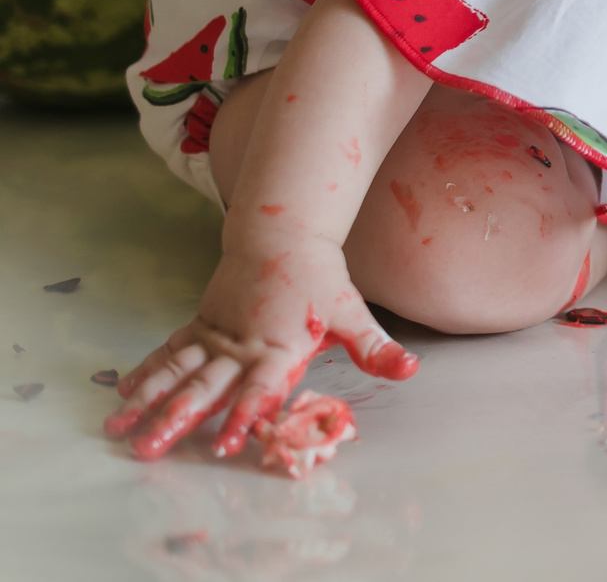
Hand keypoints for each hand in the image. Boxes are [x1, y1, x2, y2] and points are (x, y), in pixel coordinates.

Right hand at [106, 236, 416, 460]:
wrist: (283, 233)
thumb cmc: (320, 279)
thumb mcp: (351, 312)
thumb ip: (375, 347)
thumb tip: (411, 369)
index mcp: (277, 349)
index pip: (259, 390)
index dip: (243, 418)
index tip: (224, 446)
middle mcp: (241, 346)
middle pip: (205, 389)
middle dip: (175, 422)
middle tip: (147, 451)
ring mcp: (215, 335)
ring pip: (176, 373)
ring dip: (147, 402)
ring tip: (118, 428)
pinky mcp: (200, 324)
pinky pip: (169, 351)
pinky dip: (146, 372)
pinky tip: (123, 393)